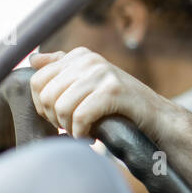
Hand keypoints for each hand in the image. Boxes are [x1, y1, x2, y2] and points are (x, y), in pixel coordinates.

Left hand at [28, 48, 167, 139]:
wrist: (158, 118)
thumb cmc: (121, 105)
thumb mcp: (89, 83)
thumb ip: (62, 70)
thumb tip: (33, 60)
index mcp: (80, 55)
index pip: (37, 80)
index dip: (42, 105)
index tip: (59, 116)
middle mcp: (90, 59)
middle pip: (46, 95)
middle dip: (55, 119)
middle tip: (72, 128)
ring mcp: (102, 73)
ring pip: (61, 107)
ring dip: (69, 128)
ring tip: (83, 132)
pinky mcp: (113, 90)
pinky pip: (80, 116)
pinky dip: (81, 133)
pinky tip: (91, 137)